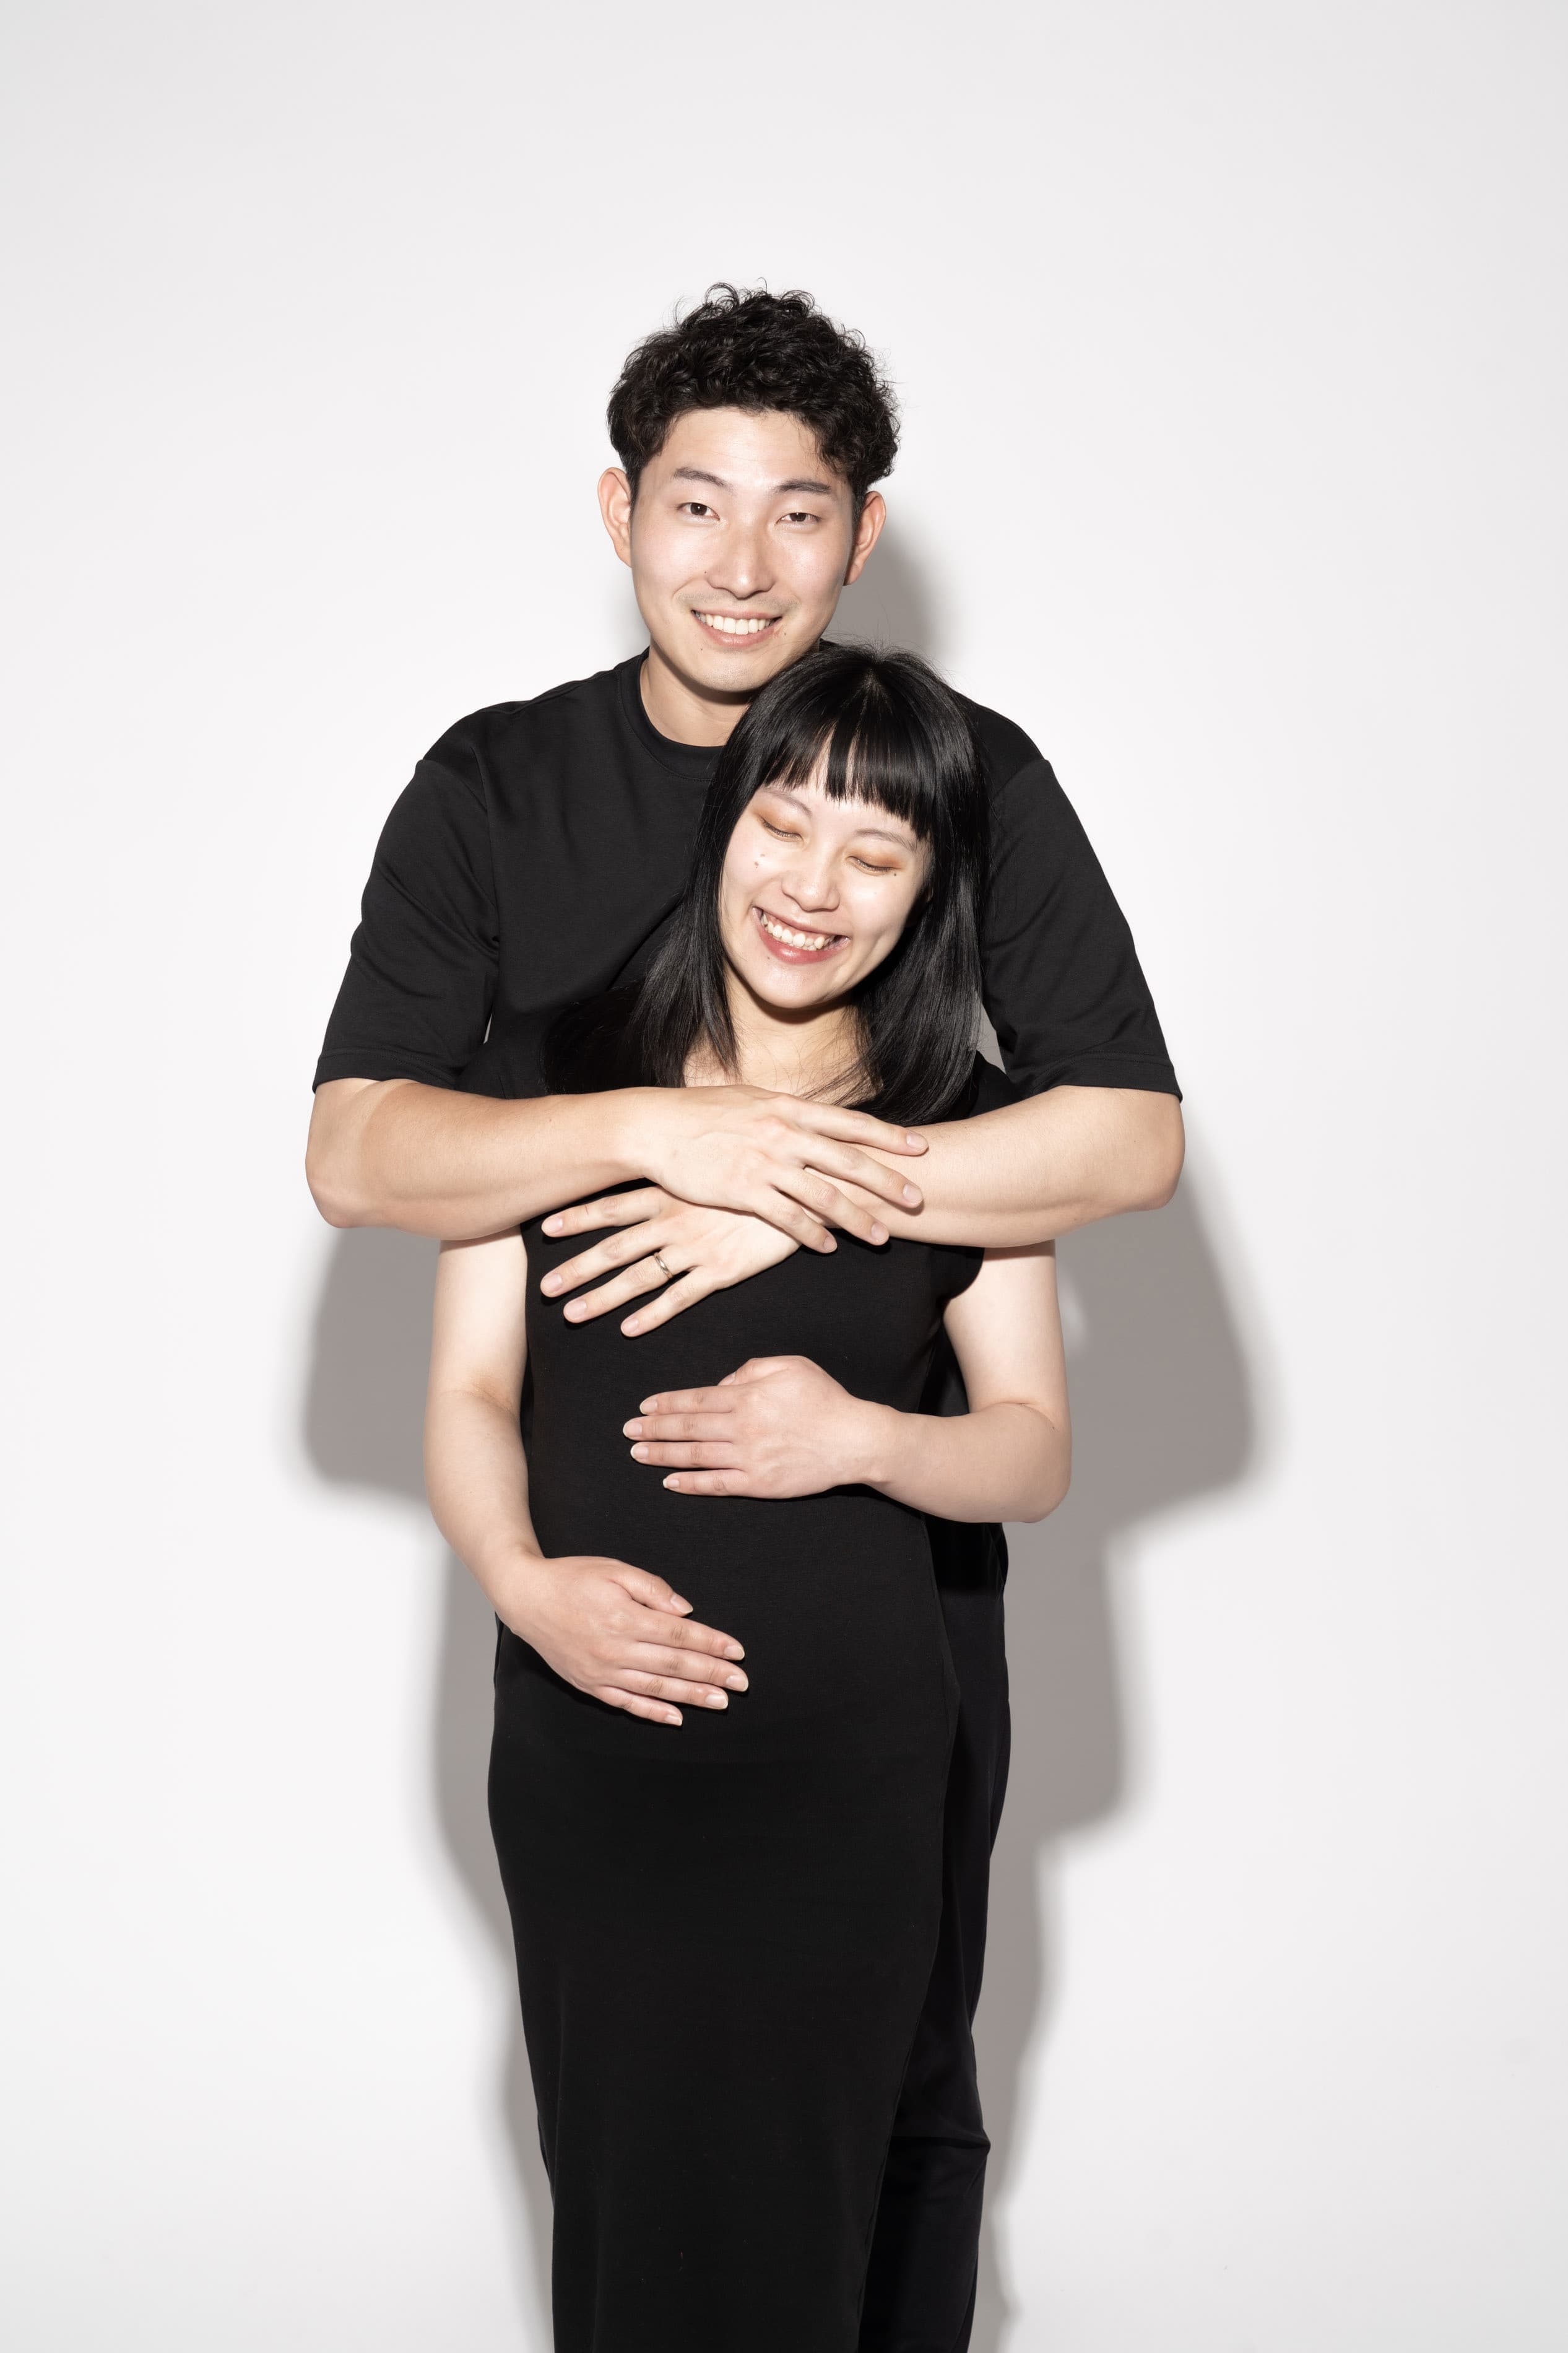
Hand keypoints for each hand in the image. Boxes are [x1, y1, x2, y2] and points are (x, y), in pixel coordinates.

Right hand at [494, 1549, 747, 1726]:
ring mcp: (601, 1671)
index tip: (737, 1651)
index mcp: (625, 1618)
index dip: (712, 1643)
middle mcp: (615, 1649)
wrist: (526, 1598)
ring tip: (720, 1701)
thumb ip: (653, 1589)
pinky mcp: (589, 1684)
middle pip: (673, 1664)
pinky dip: (653, 1712)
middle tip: (741, 1683)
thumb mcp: (614, 1569)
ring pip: (655, 1688)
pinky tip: (676, 1718)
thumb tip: (686, 1612)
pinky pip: (626, 1703)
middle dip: (711, 1674)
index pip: (679, 1635)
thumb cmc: (572, 1578)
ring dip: (691, 1696)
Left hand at [539, 1189, 799, 1333]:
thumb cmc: (758, 1169)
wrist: (804, 1184)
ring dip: (604, 1297)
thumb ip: (686, 1170)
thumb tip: (663, 1161)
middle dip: (578, 1268)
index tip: (546, 1227)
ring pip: (640, 1277)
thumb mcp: (714, 1163)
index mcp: (671, 1193)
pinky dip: (653, 1315)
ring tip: (572, 1314)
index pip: (614, 1206)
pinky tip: (629, 1328)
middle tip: (545, 1288)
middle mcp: (676, 1221)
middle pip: (616, 1248)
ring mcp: (696, 1248)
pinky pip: (680, 1298)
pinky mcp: (722, 1271)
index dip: (579, 1217)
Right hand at [601, 1085, 927, 1252]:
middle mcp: (783, 1133)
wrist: (655, 1126)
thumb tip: (818, 1116)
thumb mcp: (752, 1100)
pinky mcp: (743, 1190)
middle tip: (918, 1199)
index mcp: (789, 1107)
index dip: (888, 1135)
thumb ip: (789, 1111)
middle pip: (848, 1161)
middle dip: (888, 1181)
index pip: (850, 1122)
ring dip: (856, 1218)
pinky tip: (828, 1247)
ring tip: (882, 1237)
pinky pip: (786, 1218)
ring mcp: (764, 1163)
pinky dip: (811, 1234)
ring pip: (823, 1195)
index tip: (920, 1146)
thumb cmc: (702, 1112)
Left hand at [623, 1356, 888, 1499]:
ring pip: (694, 1456)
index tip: (644, 1407)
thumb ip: (751, 1368)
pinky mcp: (758, 1484)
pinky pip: (716, 1485)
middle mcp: (742, 1426)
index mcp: (747, 1395)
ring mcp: (749, 1458)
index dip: (666, 1403)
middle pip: (687, 1427)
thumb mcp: (790, 1365)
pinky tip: (670, 1482)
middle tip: (628, 1432)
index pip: (696, 1398)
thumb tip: (722, 1382)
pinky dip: (690, 1484)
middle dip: (653, 1429)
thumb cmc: (824, 1399)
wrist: (855, 1440)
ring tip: (638, 1454)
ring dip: (662, 1455)